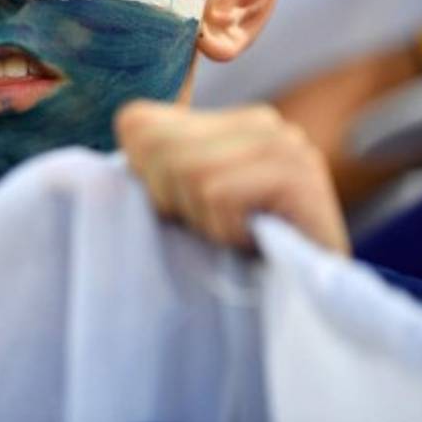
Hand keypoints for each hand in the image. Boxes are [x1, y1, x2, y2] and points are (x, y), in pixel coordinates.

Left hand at [115, 102, 349, 254]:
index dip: (146, 180)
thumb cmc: (243, 257)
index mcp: (227, 120)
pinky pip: (218, 195)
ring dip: (203, 221)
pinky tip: (255, 240)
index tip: (187, 211)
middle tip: (214, 226)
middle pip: (156, 147)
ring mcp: (283, 142)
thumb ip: (153, 175)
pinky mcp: (297, 174)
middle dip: (173, 201)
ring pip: (187, 170)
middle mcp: (259, 120)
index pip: (137, 123)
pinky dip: (226, 230)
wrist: (315, 301)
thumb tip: (106, 169)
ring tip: (237, 233)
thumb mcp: (188, 207)